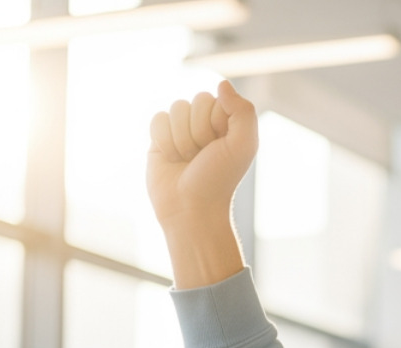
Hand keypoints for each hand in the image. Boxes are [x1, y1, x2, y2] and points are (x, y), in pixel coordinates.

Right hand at [146, 79, 256, 286]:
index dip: (214, 123)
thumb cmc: (220, 179)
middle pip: (193, 102)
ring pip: (174, 110)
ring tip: (187, 160)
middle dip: (197, 132)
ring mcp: (182, 129)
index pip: (214, 99)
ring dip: (181, 140)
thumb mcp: (243, 145)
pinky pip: (157, 119)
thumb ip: (242, 111)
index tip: (219, 148)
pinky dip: (164, 141)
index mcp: (227, 122)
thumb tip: (222, 84)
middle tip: (202, 157)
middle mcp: (204, 122)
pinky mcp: (160, 139)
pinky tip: (171, 159)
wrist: (191, 209)